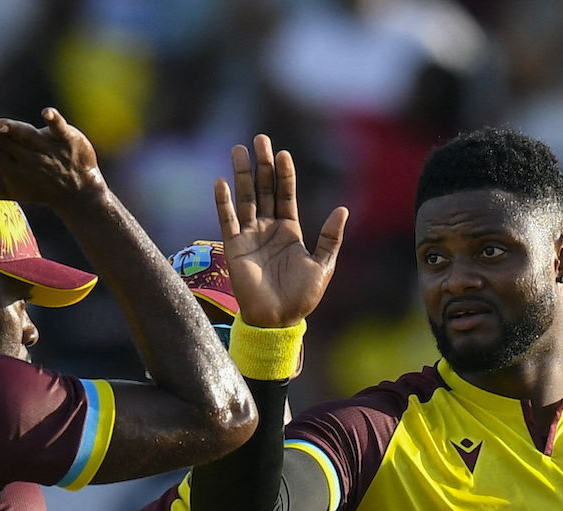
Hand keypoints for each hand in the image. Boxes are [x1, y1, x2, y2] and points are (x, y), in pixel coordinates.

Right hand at [0, 107, 106, 205]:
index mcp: (10, 166)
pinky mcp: (66, 140)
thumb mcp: (8, 188)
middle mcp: (27, 156)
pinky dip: (53, 122)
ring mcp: (47, 148)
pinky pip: (58, 129)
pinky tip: (46, 113)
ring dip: (13, 130)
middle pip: (4, 139)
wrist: (78, 193)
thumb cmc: (39, 188)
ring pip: (26, 136)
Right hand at [215, 135, 346, 327]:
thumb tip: (341, 210)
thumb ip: (330, 238)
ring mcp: (250, 236)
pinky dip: (223, 202)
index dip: (285, 174)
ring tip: (239, 150)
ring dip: (241, 175)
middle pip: (264, 189)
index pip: (286, 194)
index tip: (282, 153)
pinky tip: (221, 182)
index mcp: (290, 231)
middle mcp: (268, 229)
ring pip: (245, 198)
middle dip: (262, 165)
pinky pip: (227, 220)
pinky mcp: (234, 247)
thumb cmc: (301, 297)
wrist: (278, 320)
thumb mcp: (323, 266)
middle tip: (259, 140)